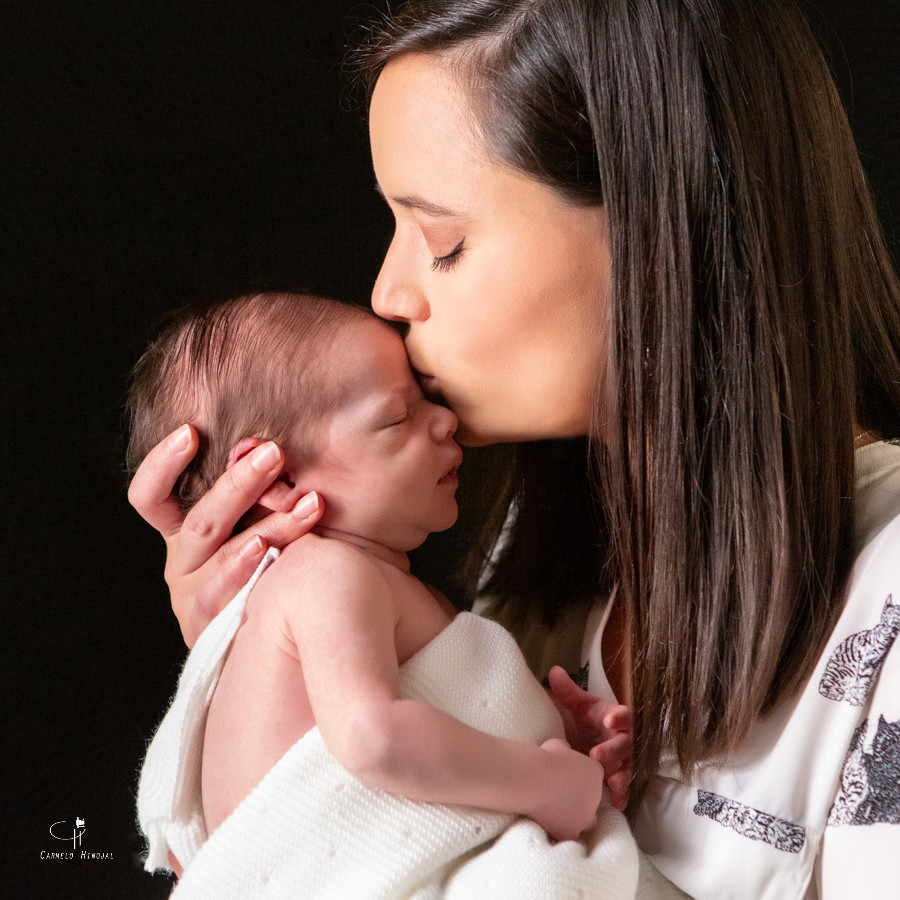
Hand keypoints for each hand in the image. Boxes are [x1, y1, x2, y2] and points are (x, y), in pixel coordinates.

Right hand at [127, 425, 323, 646]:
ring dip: (269, 524)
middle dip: (240, 483)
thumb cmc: (272, 558)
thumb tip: (266, 442)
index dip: (162, 463)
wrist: (275, 630)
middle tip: (274, 454)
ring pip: (222, 553)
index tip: (191, 432)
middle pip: (201, 519)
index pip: (152, 494)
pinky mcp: (209, 623)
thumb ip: (258, 486)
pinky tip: (271, 551)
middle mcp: (182, 559)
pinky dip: (246, 569)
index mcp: (182, 529)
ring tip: (303, 503)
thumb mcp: (256, 518)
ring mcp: (192, 593)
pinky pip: (224, 592)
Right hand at [531, 738, 605, 841]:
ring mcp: (586, 816)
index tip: (565, 779)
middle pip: (592, 800)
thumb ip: (567, 753)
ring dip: (575, 820)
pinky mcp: (572, 832)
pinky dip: (562, 834)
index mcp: (596, 772)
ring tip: (555, 816)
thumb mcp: (559, 745)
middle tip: (561, 797)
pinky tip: (549, 828)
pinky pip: (571, 837)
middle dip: (580, 800)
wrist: (533, 778)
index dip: (579, 779)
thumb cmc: (543, 758)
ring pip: (586, 822)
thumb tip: (565, 756)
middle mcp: (597, 795)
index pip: (593, 778)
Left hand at [548, 666, 632, 810]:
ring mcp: (627, 760)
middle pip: (626, 744)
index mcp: (618, 719)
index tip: (609, 719)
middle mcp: (626, 739)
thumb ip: (569, 691)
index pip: (625, 715)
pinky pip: (627, 787)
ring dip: (622, 776)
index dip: (619, 717)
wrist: (598, 739)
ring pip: (629, 768)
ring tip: (612, 784)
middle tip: (597, 755)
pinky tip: (617, 802)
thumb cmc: (593, 720)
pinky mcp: (623, 776)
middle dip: (613, 750)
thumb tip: (553, 671)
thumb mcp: (582, 706)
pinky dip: (623, 795)